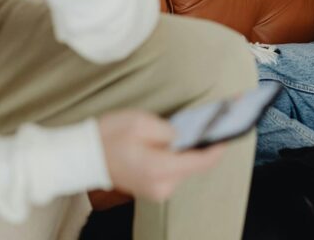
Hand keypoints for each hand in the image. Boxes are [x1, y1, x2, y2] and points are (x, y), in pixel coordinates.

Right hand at [97, 110, 225, 201]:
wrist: (83, 155)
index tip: (230, 130)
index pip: (201, 161)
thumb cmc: (108, 136)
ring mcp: (157, 190)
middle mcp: (162, 185)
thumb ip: (170, 131)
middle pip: (195, 165)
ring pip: (185, 168)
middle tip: (215, 123)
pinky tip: (177, 141)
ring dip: (191, 150)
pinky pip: (174, 171)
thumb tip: (187, 135)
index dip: (218, 145)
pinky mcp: (153, 188)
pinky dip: (179, 157)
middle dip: (205, 145)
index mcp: (160, 169)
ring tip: (197, 129)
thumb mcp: (140, 123)